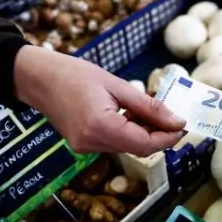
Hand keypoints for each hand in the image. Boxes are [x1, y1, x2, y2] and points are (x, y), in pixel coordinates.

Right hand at [13, 46, 184, 155]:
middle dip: (159, 134)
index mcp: (101, 127)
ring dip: (144, 132)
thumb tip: (177, 121)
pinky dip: (128, 132)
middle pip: (138, 148)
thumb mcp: (117, 85)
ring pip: (127, 147)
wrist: (37, 77)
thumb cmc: (74, 73)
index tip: (184, 125)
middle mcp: (92, 143)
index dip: (168, 138)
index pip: (146, 144)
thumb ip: (148, 106)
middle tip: (172, 115)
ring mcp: (85, 147)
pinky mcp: (82, 145)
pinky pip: (114, 143)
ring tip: (149, 109)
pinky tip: (131, 115)